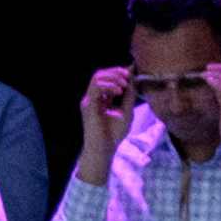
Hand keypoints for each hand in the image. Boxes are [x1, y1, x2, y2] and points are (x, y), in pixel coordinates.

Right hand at [86, 64, 142, 179]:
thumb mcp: (126, 111)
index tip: (130, 71)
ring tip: (123, 84)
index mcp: (100, 99)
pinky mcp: (88, 105)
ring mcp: (89, 100)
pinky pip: (96, 88)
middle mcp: (92, 97)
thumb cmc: (114, 134)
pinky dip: (108, 86)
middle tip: (127, 75)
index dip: (117, 72)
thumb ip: (128, 97)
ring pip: (96, 78)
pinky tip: (118, 90)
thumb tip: (132, 80)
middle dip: (115, 72)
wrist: (104, 149)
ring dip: (112, 77)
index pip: (105, 78)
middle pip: (99, 74)